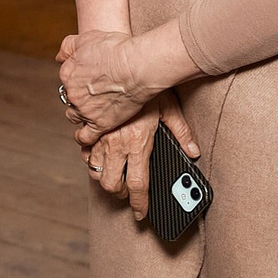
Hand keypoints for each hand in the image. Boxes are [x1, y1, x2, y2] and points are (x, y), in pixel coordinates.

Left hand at [59, 28, 162, 136]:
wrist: (136, 66)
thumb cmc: (118, 50)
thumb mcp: (88, 38)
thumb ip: (69, 46)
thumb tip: (59, 57)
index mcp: (68, 72)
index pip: (67, 79)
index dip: (79, 79)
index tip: (88, 79)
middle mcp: (73, 93)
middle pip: (70, 97)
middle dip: (79, 96)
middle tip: (94, 92)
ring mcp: (85, 110)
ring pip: (74, 116)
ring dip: (80, 114)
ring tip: (91, 111)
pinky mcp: (99, 124)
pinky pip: (85, 136)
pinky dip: (83, 137)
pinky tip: (86, 134)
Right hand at [80, 97, 198, 222]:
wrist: (123, 64)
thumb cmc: (148, 85)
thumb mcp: (169, 108)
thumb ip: (182, 132)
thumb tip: (193, 151)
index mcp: (138, 144)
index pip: (137, 185)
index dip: (139, 204)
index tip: (141, 213)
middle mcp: (116, 144)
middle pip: (111, 184)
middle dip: (119, 193)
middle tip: (127, 192)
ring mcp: (100, 136)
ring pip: (95, 170)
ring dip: (104, 177)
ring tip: (114, 174)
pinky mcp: (90, 126)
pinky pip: (84, 150)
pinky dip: (90, 157)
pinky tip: (98, 154)